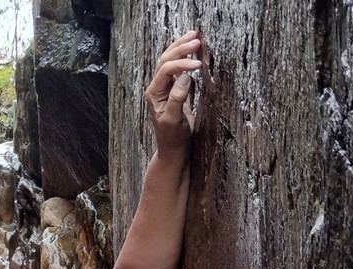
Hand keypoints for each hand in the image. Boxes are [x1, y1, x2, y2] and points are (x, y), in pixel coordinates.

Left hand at [145, 31, 201, 156]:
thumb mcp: (174, 119)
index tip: (198, 65)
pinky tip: (192, 51)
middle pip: (166, 60)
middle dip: (181, 48)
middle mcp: (156, 87)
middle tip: (197, 40)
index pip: (166, 70)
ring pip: (169, 61)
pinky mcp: (172, 89)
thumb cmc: (172, 136)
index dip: (182, 64)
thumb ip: (177, 98)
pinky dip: (184, 57)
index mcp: (153, 93)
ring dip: (181, 48)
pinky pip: (176, 68)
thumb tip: (185, 77)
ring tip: (195, 37)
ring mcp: (164, 87)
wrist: (173, 146)